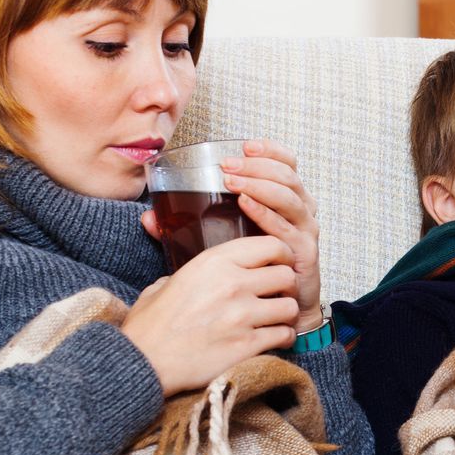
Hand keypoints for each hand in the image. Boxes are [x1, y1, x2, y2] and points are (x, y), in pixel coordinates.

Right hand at [120, 235, 301, 394]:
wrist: (142, 363)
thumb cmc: (150, 325)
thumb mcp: (165, 284)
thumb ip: (189, 273)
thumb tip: (197, 275)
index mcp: (214, 262)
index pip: (272, 246)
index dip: (282, 255)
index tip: (279, 264)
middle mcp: (232, 283)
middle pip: (287, 276)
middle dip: (285, 287)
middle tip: (276, 296)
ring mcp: (242, 315)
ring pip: (290, 307)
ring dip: (285, 315)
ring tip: (274, 320)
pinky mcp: (247, 345)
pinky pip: (285, 335)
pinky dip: (283, 338)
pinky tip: (272, 339)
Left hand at [141, 139, 326, 332]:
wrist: (283, 309)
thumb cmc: (255, 268)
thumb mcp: (226, 237)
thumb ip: (191, 225)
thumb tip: (149, 218)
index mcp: (287, 200)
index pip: (287, 165)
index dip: (270, 150)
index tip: (246, 144)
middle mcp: (302, 212)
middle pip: (287, 176)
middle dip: (257, 165)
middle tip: (227, 164)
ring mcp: (304, 232)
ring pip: (289, 197)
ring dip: (260, 184)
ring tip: (232, 179)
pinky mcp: (303, 254)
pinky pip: (285, 228)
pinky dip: (265, 213)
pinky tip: (246, 203)